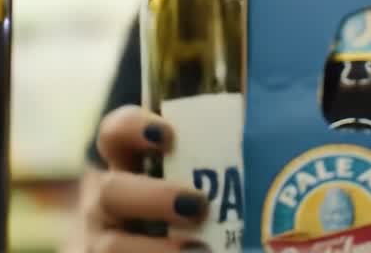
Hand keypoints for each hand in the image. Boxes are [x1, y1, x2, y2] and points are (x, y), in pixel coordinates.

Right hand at [73, 105, 209, 252]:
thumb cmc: (183, 204)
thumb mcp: (189, 174)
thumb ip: (210, 160)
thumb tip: (270, 135)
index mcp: (122, 164)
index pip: (115, 133)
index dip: (134, 129)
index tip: (167, 135)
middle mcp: (104, 201)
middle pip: (112, 192)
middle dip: (154, 198)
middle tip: (197, 205)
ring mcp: (99, 240)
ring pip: (111, 246)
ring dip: (155, 250)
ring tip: (199, 251)